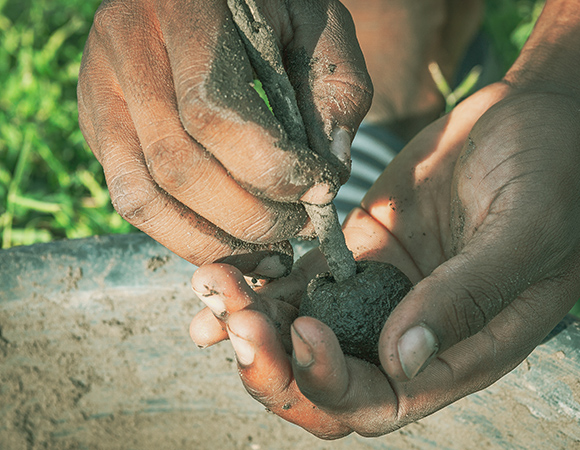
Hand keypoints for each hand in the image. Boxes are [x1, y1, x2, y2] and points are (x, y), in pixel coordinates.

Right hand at [77, 0, 370, 276]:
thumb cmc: (269, 2)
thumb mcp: (318, 22)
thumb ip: (337, 88)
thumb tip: (332, 170)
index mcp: (182, 9)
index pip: (213, 112)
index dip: (270, 168)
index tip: (320, 190)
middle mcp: (126, 48)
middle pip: (177, 165)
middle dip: (250, 217)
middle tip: (300, 231)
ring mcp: (100, 89)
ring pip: (142, 197)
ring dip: (212, 242)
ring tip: (268, 254)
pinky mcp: (95, 124)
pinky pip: (131, 198)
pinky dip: (183, 234)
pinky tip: (230, 241)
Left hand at [188, 82, 579, 436]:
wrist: (534, 117)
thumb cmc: (553, 173)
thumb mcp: (527, 230)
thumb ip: (470, 296)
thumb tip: (403, 360)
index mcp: (462, 349)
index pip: (385, 400)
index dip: (334, 382)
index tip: (304, 329)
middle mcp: (414, 332)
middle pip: (331, 386)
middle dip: (276, 369)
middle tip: (236, 323)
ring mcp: (381, 293)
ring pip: (303, 338)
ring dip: (253, 327)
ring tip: (215, 291)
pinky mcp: (357, 252)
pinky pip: (301, 282)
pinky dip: (261, 285)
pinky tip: (221, 274)